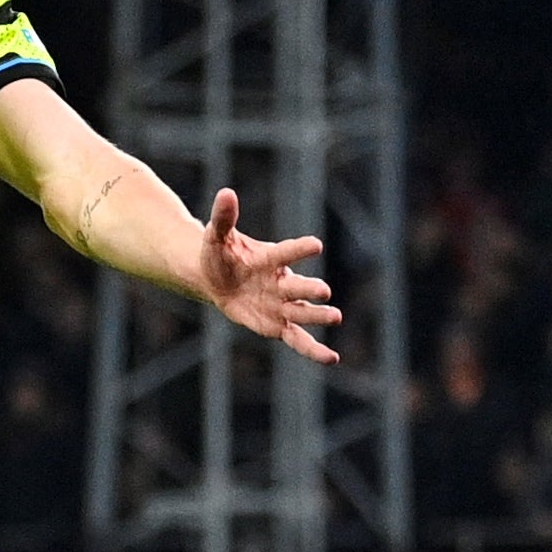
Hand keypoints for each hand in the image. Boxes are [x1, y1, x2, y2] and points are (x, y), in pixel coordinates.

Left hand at [192, 185, 340, 366]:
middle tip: (323, 291)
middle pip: (297, 286)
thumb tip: (225, 193)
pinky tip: (332, 359)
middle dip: (309, 289)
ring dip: (317, 315)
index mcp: (269, 258)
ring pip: (301, 312)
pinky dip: (313, 350)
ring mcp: (281, 305)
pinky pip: (297, 339)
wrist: (216, 277)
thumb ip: (223, 217)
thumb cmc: (219, 253)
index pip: (286, 252)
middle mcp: (281, 281)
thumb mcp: (216, 235)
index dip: (299, 249)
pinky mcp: (278, 325)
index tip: (316, 245)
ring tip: (335, 317)